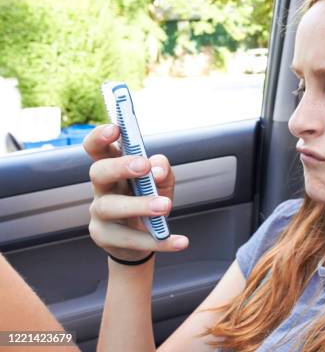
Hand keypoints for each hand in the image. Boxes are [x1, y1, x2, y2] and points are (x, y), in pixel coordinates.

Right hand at [83, 124, 188, 261]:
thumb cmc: (149, 199)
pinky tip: (181, 241)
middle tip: (143, 166)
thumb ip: (162, 170)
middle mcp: (101, 188)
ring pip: (111, 207)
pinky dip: (159, 241)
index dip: (100, 137)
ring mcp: (99, 214)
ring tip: (165, 205)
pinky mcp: (106, 237)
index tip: (116, 128)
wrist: (144, 236)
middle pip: (98, 172)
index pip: (97, 148)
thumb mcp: (161, 182)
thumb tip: (156, 169)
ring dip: (139, 205)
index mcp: (112, 167)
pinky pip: (132, 240)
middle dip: (119, 166)